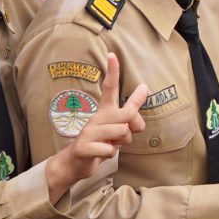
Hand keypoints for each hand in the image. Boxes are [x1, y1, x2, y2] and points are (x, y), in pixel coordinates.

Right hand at [49, 53, 145, 197]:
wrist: (76, 164)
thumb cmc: (101, 144)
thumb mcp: (118, 130)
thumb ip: (130, 118)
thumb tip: (142, 100)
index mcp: (104, 111)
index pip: (109, 88)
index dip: (113, 72)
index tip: (113, 54)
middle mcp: (96, 117)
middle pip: (127, 114)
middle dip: (132, 126)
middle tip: (124, 134)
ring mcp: (88, 131)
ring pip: (121, 133)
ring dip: (120, 144)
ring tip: (110, 145)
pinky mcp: (84, 146)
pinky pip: (110, 150)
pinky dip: (110, 154)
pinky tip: (100, 153)